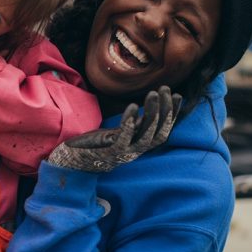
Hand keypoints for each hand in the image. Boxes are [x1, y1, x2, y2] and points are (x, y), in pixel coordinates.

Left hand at [47, 86, 181, 171]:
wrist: (73, 162)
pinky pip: (124, 137)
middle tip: (166, 89)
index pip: (163, 130)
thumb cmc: (96, 145)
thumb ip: (134, 124)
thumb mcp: (120, 133)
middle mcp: (136, 151)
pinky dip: (129, 123)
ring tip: (153, 93)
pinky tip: (132, 107)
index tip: (178, 95)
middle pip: (158, 132)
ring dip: (152, 113)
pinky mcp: (110, 151)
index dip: (173, 114)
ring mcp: (124, 152)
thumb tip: (149, 107)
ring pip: (145, 134)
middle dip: (166, 110)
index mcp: (139, 146)